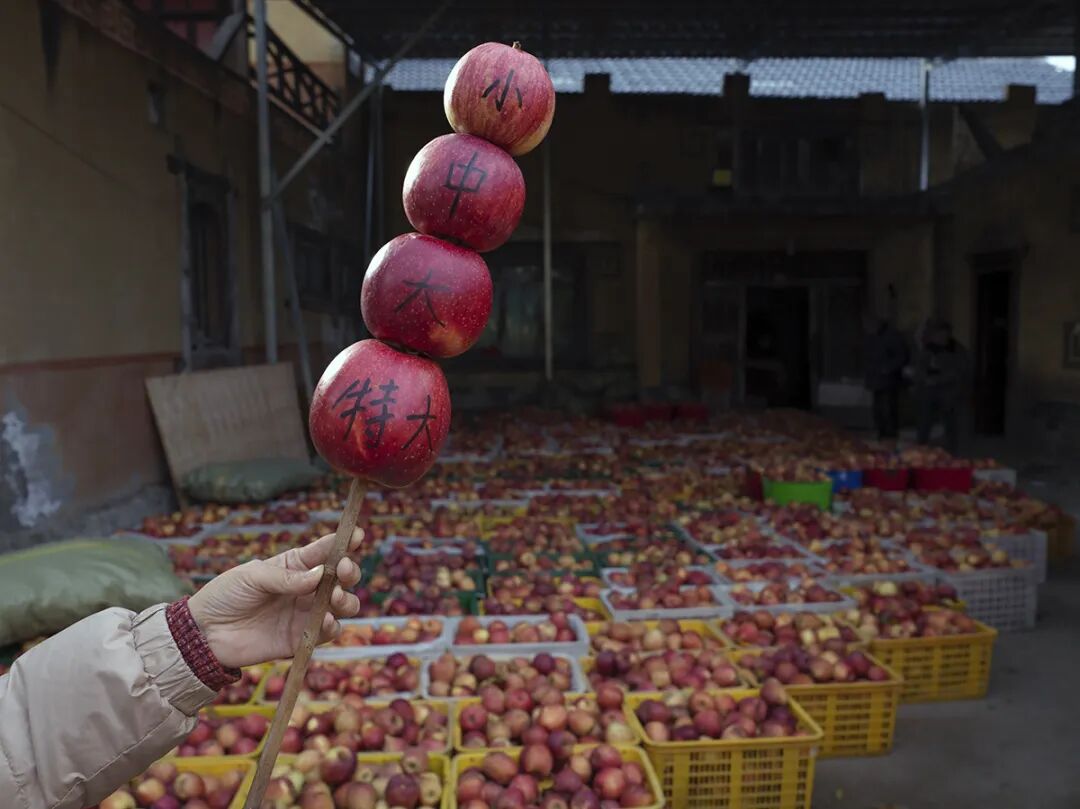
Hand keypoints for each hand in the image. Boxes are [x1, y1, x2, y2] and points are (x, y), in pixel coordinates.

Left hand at [188, 528, 364, 667]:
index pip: (324, 551)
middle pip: (341, 578)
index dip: (344, 542)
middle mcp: (306, 588)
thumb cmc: (225, 596)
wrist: (204, 634)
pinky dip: (333, 625)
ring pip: (342, 604)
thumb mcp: (252, 576)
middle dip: (349, 572)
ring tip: (333, 598)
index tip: (357, 535)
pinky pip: (328, 632)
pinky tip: (326, 620)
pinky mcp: (301, 638)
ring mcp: (305, 613)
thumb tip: (320, 575)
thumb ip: (286, 577)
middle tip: (343, 571)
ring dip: (346, 599)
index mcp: (294, 566)